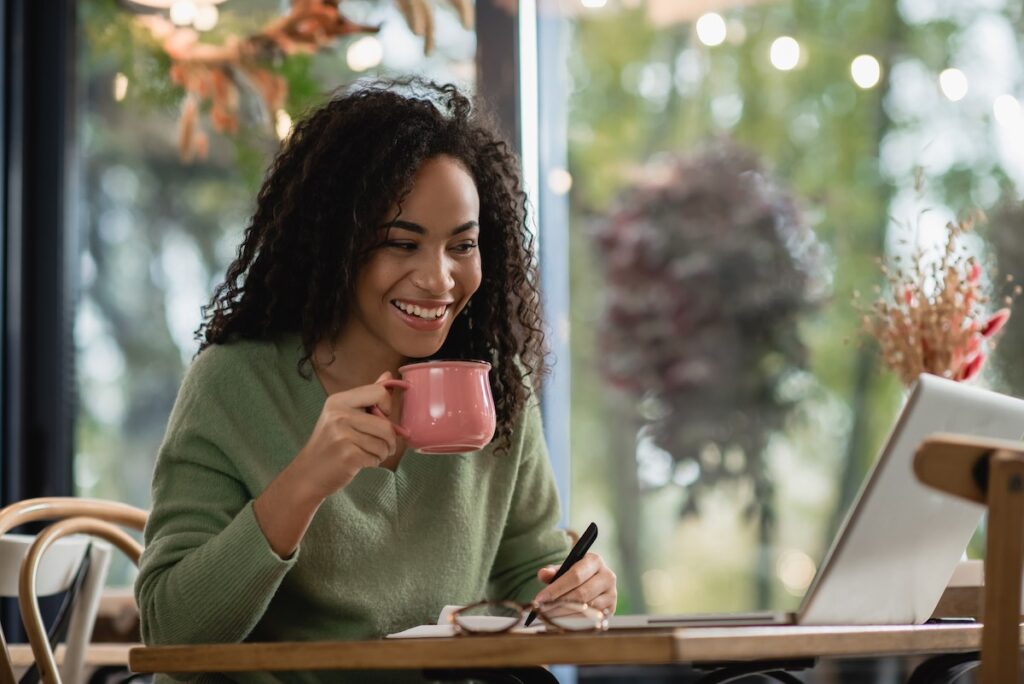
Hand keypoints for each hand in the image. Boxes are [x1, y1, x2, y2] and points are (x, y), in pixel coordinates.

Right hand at [289, 371, 399, 500]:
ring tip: (368, 453)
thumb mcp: (342, 414)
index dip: (387, 407)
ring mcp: (342, 436)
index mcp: (338, 400)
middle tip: (381, 445)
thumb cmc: (329, 444)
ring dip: (382, 453)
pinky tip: (361, 462)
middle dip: (390, 439)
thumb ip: (367, 396)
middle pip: (386, 424)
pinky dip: (374, 462)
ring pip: (384, 443)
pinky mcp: (347, 456)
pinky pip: (376, 457)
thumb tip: (389, 375)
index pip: (379, 392)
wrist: (307, 474)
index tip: (380, 419)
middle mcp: (339, 415)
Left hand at [533, 552, 617, 614]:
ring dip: (565, 616)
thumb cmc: (577, 573)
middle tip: (541, 612)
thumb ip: (553, 571)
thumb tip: (543, 574)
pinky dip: (574, 622)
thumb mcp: (565, 567)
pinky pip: (591, 619)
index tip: (540, 599)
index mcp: (595, 561)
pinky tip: (560, 623)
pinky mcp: (612, 610)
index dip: (556, 589)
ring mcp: (612, 595)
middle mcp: (607, 577)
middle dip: (558, 605)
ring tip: (548, 618)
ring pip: (587, 609)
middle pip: (581, 594)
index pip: (575, 576)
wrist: (595, 579)